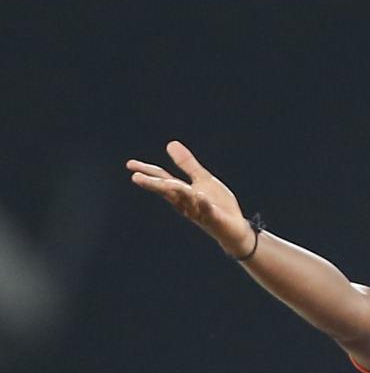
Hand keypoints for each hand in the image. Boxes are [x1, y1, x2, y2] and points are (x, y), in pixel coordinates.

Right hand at [126, 141, 254, 257]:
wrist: (236, 228)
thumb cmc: (218, 205)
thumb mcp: (203, 179)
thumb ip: (187, 164)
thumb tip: (170, 143)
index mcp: (183, 193)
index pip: (163, 180)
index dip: (147, 172)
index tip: (130, 166)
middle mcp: (188, 203)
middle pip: (169, 192)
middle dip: (153, 185)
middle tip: (136, 178)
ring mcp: (200, 212)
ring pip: (186, 200)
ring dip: (176, 191)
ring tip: (166, 182)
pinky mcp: (215, 219)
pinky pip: (208, 211)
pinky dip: (203, 204)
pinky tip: (200, 195)